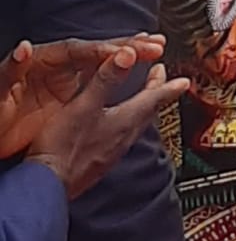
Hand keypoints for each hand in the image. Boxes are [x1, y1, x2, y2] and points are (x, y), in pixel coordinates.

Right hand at [27, 50, 189, 200]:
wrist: (45, 186)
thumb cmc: (63, 147)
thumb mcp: (84, 104)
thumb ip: (106, 78)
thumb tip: (128, 54)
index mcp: (124, 121)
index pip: (154, 99)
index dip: (169, 86)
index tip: (184, 81)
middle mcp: (123, 138)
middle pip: (147, 111)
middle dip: (155, 92)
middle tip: (160, 78)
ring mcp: (111, 153)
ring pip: (135, 125)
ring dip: (141, 108)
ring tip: (141, 98)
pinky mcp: (98, 162)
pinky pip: (120, 137)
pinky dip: (125, 123)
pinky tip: (114, 126)